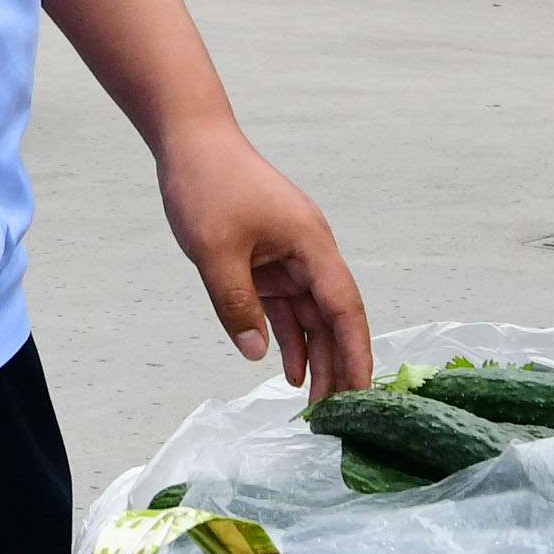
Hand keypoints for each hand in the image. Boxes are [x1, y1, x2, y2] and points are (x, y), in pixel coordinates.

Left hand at [159, 118, 373, 396]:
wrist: (191, 139)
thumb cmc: (208, 184)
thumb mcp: (216, 251)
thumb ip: (235, 304)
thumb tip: (255, 353)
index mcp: (310, 245)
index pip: (344, 308)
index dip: (355, 351)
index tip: (362, 391)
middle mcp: (308, 253)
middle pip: (332, 318)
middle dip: (337, 364)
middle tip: (337, 413)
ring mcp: (288, 257)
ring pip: (310, 316)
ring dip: (313, 356)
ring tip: (315, 404)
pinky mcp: (266, 261)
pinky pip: (284, 306)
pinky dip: (287, 337)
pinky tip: (288, 370)